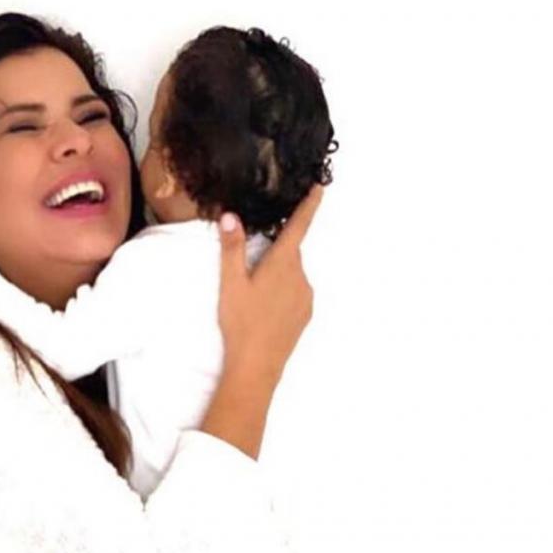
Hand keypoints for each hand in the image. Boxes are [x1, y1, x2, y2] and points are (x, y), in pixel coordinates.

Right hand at [203, 185, 322, 457]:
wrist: (257, 367)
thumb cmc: (241, 323)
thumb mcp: (230, 283)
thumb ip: (231, 248)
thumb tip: (232, 216)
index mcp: (283, 263)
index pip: (299, 225)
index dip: (310, 204)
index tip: (321, 185)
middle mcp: (301, 276)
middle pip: (289, 253)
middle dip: (273, 253)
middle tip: (248, 272)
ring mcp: (306, 296)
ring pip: (291, 274)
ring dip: (275, 276)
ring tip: (252, 298)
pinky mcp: (305, 314)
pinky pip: (294, 293)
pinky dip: (280, 293)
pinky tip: (263, 311)